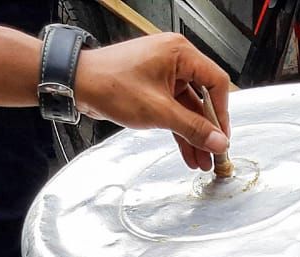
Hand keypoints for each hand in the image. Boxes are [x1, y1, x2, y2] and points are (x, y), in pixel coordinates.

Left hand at [74, 32, 230, 171]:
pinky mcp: (153, 88)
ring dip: (194, 134)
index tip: (222, 136)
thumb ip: (192, 128)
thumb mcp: (159, 111)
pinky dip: (179, 130)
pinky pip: (174, 110)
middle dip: (207, 130)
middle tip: (214, 153)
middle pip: (203, 98)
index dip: (222, 113)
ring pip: (188, 108)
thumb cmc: (110, 84)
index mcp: (180, 53)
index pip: (216, 82)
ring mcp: (163, 74)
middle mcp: (174, 60)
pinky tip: (187, 151)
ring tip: (201, 159)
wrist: (77, 84)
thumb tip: (217, 141)